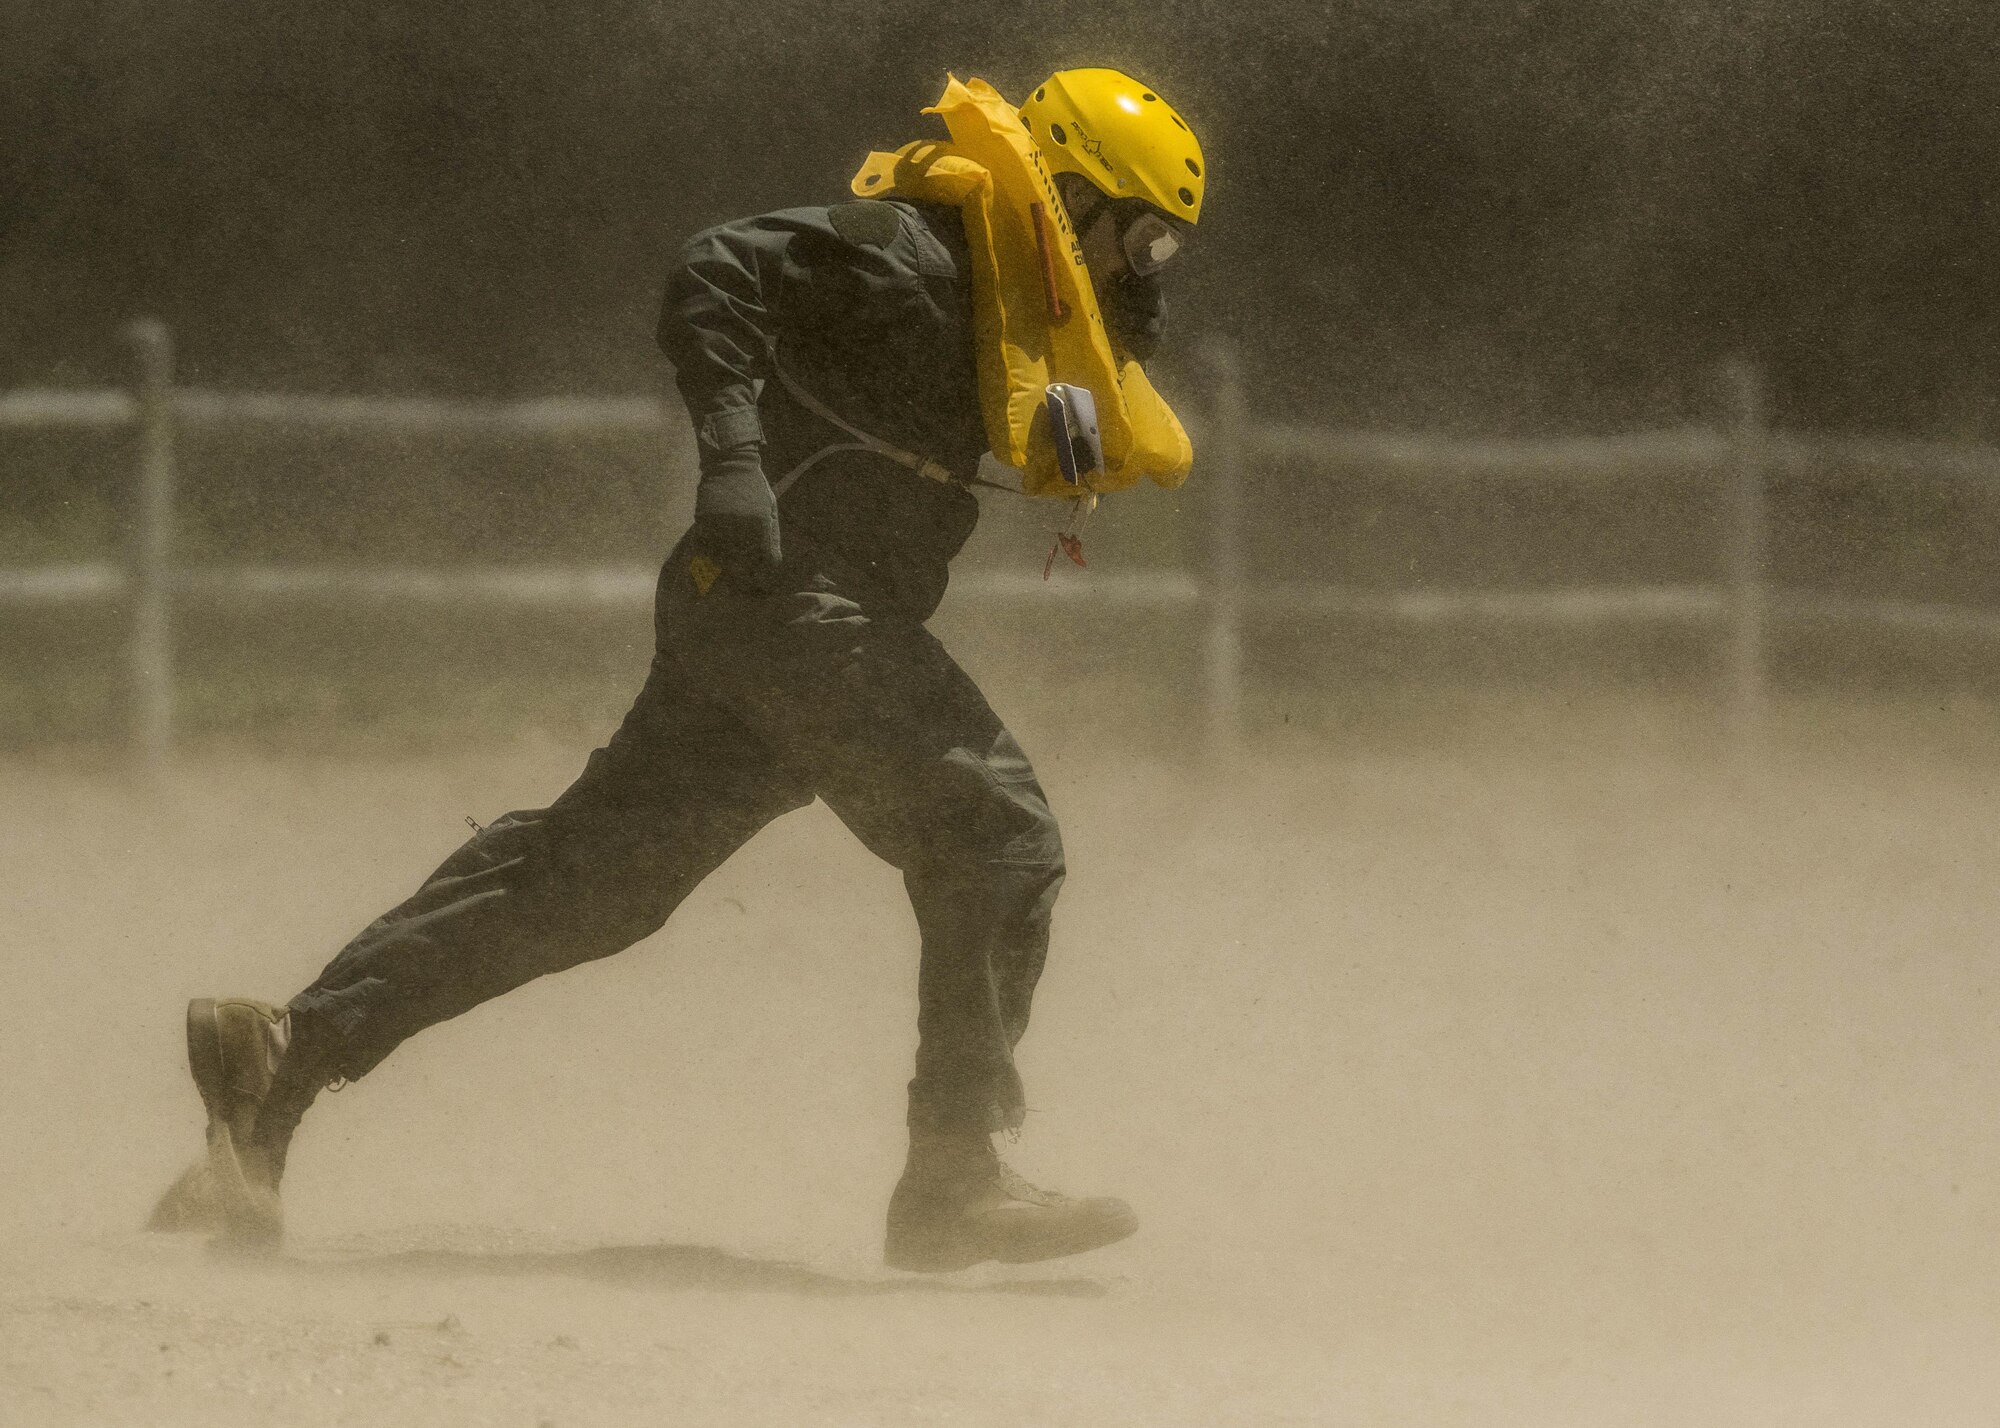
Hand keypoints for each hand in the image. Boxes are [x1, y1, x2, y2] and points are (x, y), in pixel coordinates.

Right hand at [691, 445, 780, 591]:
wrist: (730, 464)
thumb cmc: (755, 488)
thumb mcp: (770, 509)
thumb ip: (772, 535)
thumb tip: (772, 562)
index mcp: (761, 525)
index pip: (766, 561)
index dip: (765, 575)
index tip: (762, 582)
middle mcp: (741, 528)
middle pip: (744, 566)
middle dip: (745, 579)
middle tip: (743, 588)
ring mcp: (721, 525)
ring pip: (722, 560)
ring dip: (725, 571)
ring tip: (726, 579)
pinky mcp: (704, 522)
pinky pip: (705, 548)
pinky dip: (708, 557)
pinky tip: (711, 561)